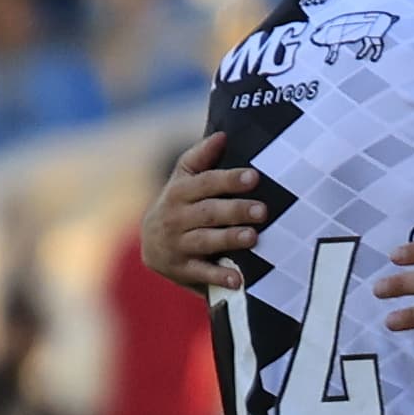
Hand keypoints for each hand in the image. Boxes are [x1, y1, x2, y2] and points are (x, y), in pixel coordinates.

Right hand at [142, 130, 264, 290]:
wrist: (151, 244)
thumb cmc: (178, 204)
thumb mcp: (182, 179)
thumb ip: (200, 157)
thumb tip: (222, 134)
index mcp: (179, 191)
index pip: (205, 182)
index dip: (229, 180)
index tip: (254, 177)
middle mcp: (176, 217)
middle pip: (209, 212)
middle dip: (236, 210)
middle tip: (263, 210)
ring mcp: (177, 244)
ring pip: (205, 240)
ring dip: (229, 239)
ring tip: (253, 237)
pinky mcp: (180, 269)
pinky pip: (200, 273)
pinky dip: (219, 276)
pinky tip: (238, 279)